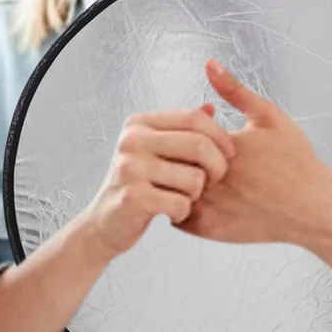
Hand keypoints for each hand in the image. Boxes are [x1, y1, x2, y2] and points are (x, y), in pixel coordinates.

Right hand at [84, 105, 236, 257]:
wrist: (104, 223)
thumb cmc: (136, 186)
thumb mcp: (154, 151)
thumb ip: (181, 130)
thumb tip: (209, 108)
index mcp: (138, 124)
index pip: (194, 118)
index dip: (220, 136)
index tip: (227, 155)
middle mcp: (131, 141)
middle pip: (199, 144)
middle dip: (217, 167)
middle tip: (212, 182)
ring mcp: (130, 168)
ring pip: (194, 178)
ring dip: (196, 195)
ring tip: (180, 198)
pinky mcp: (132, 197)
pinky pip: (181, 204)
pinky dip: (182, 212)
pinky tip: (169, 213)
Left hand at [179, 61, 331, 245]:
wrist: (313, 207)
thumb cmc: (295, 159)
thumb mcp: (268, 117)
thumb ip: (234, 91)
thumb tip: (209, 63)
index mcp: (220, 148)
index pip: (178, 134)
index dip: (183, 132)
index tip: (195, 134)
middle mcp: (210, 178)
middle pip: (169, 161)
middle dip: (171, 156)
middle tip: (181, 155)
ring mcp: (208, 206)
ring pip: (168, 190)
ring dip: (171, 181)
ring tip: (184, 174)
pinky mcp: (208, 229)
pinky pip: (175, 215)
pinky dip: (177, 205)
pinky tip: (192, 195)